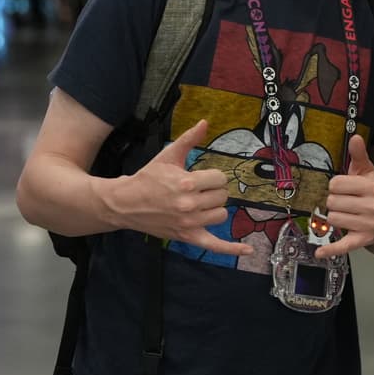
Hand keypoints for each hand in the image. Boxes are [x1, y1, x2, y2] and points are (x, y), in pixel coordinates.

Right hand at [109, 119, 253, 257]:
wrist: (125, 203)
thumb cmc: (148, 178)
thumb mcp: (168, 156)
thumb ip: (189, 139)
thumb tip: (205, 122)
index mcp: (187, 183)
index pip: (220, 179)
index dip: (212, 177)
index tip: (201, 177)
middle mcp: (189, 205)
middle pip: (222, 197)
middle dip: (212, 191)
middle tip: (196, 190)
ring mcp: (188, 223)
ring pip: (221, 215)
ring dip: (214, 209)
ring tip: (198, 204)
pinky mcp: (187, 236)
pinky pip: (214, 246)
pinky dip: (231, 249)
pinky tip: (248, 251)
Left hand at [319, 134, 373, 257]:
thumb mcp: (369, 172)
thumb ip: (359, 155)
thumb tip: (355, 137)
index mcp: (373, 187)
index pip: (335, 184)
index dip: (337, 186)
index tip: (345, 188)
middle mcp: (373, 206)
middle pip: (331, 202)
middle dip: (335, 201)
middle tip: (346, 202)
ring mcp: (369, 225)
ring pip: (332, 219)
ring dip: (335, 217)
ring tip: (347, 214)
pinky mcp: (363, 240)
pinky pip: (343, 245)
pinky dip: (331, 250)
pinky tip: (319, 253)